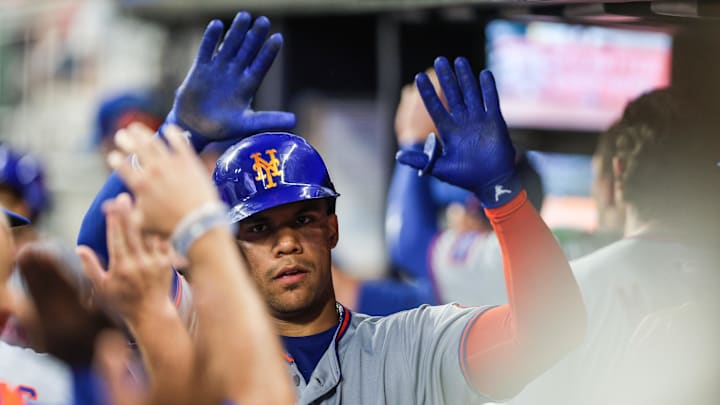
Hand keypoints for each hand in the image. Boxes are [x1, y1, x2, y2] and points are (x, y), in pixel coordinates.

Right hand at [77, 194, 173, 323]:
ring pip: (150, 234)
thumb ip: (91, 266)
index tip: (109, 205)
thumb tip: (79, 247)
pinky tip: (159, 214)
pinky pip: (165, 242)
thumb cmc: (123, 300)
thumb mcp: (102, 286)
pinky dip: (161, 228)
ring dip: (146, 216)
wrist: (151, 312)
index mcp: (121, 267)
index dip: (113, 221)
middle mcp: (138, 263)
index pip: (115, 239)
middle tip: (124, 196)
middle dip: (128, 213)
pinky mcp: (168, 263)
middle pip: (132, 232)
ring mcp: (155, 262)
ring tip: (143, 200)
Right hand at [108, 123, 219, 235]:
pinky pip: (179, 142)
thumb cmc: (170, 227)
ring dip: (143, 132)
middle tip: (122, 134)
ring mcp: (171, 164)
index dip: (115, 159)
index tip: (113, 156)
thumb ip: (124, 212)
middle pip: (136, 148)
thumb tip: (106, 206)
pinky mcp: (188, 161)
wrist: (198, 223)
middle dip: (126, 139)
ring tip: (137, 128)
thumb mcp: (142, 223)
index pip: (122, 166)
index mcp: (140, 185)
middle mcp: (154, 170)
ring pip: (154, 142)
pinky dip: (173, 134)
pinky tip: (168, 129)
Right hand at [166, 12, 295, 148]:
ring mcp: (218, 69)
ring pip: (229, 46)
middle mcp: (235, 73)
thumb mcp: (247, 124)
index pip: (261, 65)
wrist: (196, 128)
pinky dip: (211, 39)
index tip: (278, 38)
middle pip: (247, 51)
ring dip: (236, 32)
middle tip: (263, 21)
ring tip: (244, 16)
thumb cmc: (223, 127)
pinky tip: (217, 25)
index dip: (268, 52)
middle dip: (255, 36)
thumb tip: (294, 121)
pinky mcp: (201, 69)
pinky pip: (207, 50)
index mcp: (248, 85)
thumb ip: (269, 119)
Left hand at [396, 57, 517, 207]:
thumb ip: (421, 160)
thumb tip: (398, 155)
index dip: (428, 93)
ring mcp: (479, 119)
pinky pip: (491, 100)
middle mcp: (463, 121)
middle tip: (439, 61)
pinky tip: (484, 74)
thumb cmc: (465, 177)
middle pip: (452, 94)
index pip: (435, 107)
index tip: (419, 78)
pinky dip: (488, 88)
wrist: (491, 182)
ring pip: (471, 93)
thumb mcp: (439, 168)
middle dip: (446, 78)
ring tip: (459, 60)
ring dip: (465, 77)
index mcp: (448, 131)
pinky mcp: (494, 121)